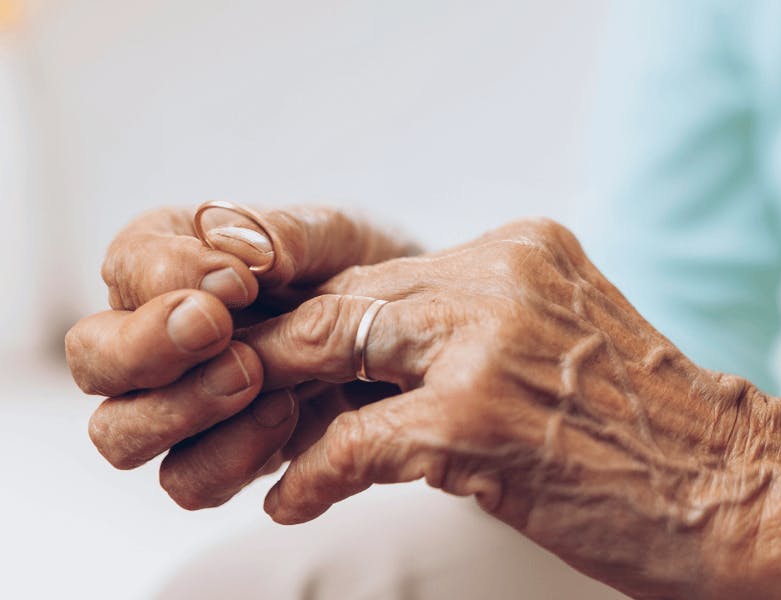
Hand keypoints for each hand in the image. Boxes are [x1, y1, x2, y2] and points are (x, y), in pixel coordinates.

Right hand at [65, 205, 416, 505]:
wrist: (407, 335)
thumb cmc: (363, 269)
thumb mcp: (337, 236)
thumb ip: (286, 234)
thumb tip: (236, 247)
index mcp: (171, 261)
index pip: (125, 265)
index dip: (166, 276)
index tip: (238, 281)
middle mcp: (157, 337)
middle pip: (94, 359)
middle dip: (146, 348)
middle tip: (217, 331)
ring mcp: (180, 405)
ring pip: (120, 434)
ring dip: (179, 411)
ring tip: (254, 379)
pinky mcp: (221, 456)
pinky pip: (188, 480)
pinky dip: (226, 460)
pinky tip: (284, 418)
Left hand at [234, 219, 780, 599]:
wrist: (739, 486)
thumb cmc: (645, 430)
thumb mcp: (555, 343)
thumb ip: (470, 329)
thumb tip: (367, 364)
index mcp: (520, 248)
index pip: (383, 270)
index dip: (318, 315)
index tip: (273, 351)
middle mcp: (501, 273)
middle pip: (348, 299)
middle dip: (281, 350)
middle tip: (234, 390)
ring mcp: (489, 340)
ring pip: (337, 349)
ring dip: (282, 404)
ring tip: (252, 441)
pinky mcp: (478, 415)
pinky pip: (357, 438)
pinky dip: (313, 471)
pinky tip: (293, 497)